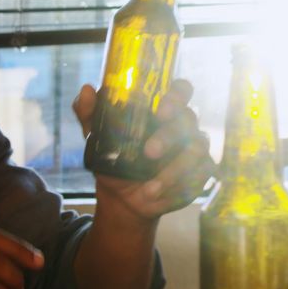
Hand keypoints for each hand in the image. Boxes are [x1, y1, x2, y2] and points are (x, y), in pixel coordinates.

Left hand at [73, 81, 214, 219]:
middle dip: (169, 136)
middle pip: (189, 119)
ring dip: (173, 170)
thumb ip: (91, 113)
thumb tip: (86, 90)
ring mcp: (195, 147)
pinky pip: (202, 172)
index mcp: (163, 109)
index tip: (161, 111)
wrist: (121, 198)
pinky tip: (162, 194)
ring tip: (150, 189)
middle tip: (149, 152)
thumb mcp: (97, 137)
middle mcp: (183, 125)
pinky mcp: (201, 171)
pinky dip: (182, 185)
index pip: (181, 90)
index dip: (177, 96)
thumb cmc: (114, 160)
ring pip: (196, 149)